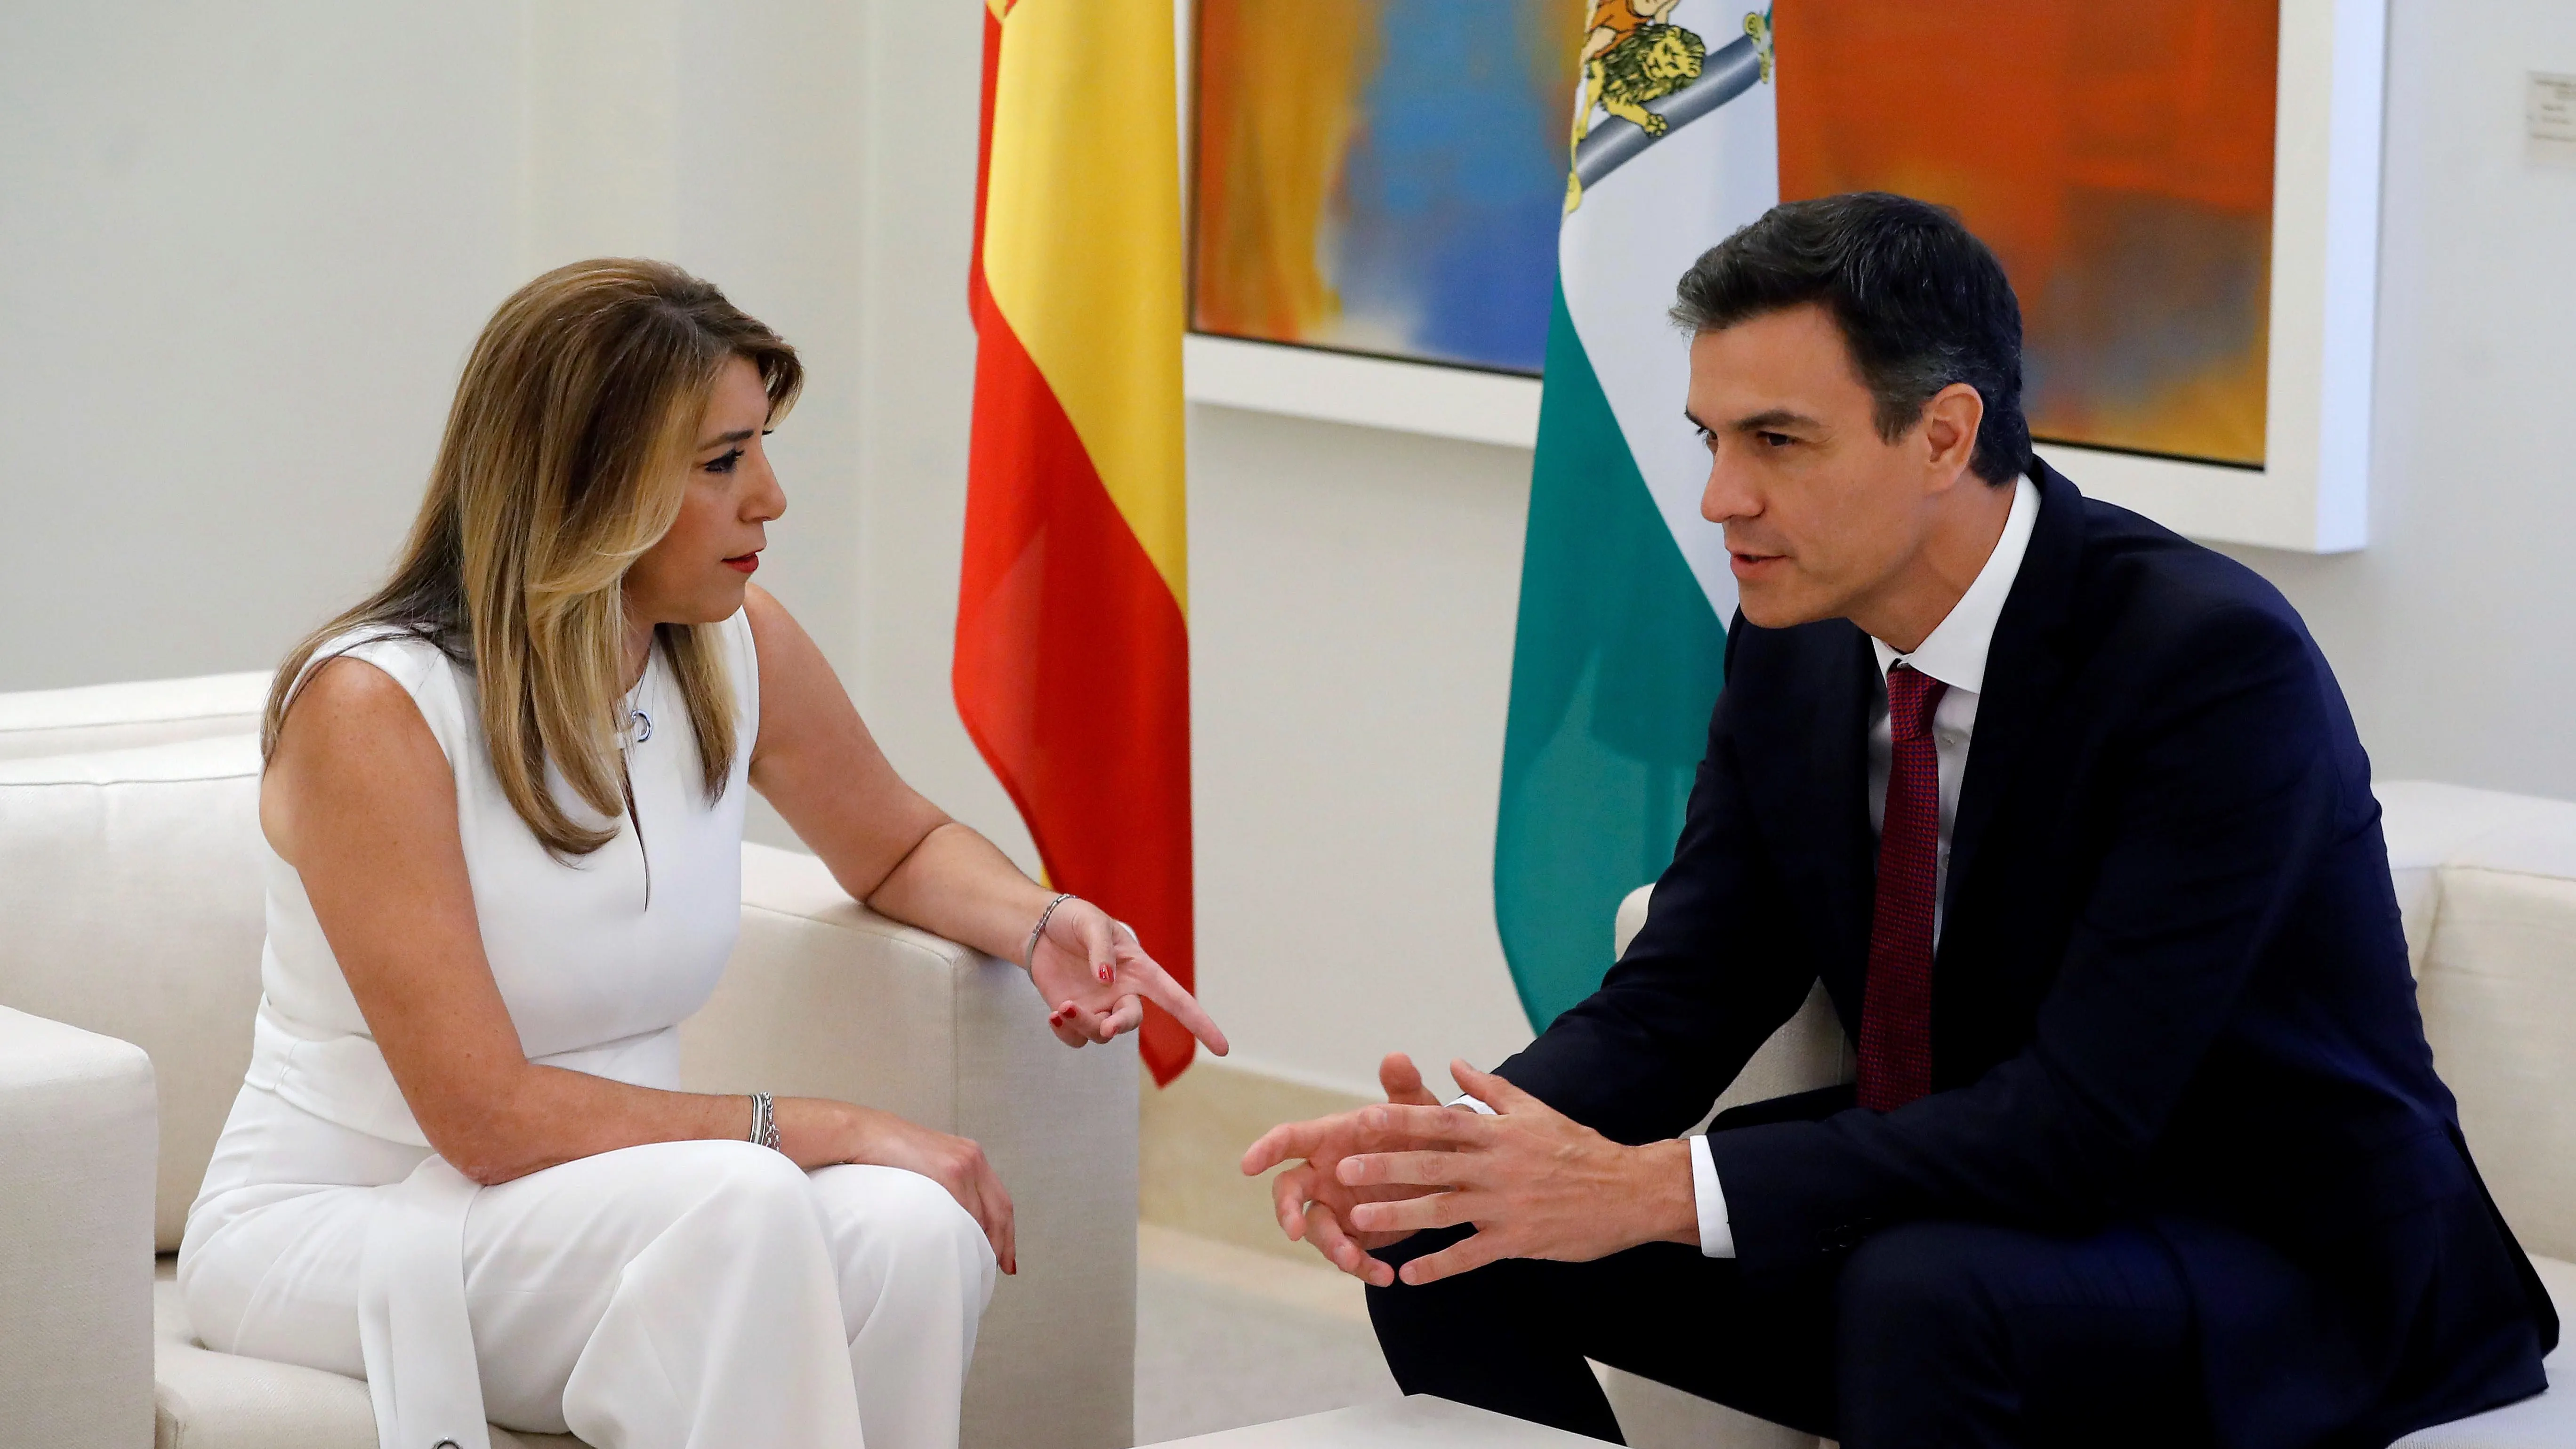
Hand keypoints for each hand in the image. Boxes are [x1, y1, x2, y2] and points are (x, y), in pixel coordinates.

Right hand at [798, 1098, 1017, 1274]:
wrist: (866, 1134)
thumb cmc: (889, 1153)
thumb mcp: (928, 1165)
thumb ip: (946, 1185)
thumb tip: (954, 1220)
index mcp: (971, 1155)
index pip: (1000, 1200)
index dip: (1007, 1231)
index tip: (1006, 1256)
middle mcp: (973, 1158)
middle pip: (1001, 1209)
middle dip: (1003, 1243)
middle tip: (1003, 1269)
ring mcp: (963, 1164)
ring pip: (984, 1215)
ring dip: (983, 1243)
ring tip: (977, 1266)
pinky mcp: (949, 1172)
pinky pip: (966, 1211)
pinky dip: (967, 1233)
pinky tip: (962, 1250)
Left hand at [1027, 896, 1228, 1055]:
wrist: (1040, 929)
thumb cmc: (1075, 920)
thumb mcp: (1092, 923)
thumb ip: (1101, 951)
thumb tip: (1107, 982)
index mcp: (1140, 971)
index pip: (1177, 1000)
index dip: (1200, 1023)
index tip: (1222, 1048)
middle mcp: (1123, 993)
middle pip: (1131, 1021)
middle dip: (1120, 1026)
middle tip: (1107, 1027)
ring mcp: (1098, 1007)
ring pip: (1101, 1033)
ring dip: (1084, 1025)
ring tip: (1062, 1009)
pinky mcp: (1074, 1015)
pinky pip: (1077, 1038)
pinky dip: (1066, 1032)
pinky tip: (1054, 1016)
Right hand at [1239, 1053, 1450, 1286]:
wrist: (1444, 1169)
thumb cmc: (1420, 1129)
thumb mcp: (1417, 1109)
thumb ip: (1404, 1087)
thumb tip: (1397, 1058)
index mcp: (1328, 1138)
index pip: (1288, 1140)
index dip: (1266, 1150)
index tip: (1248, 1164)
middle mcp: (1323, 1173)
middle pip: (1288, 1191)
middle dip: (1285, 1210)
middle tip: (1293, 1228)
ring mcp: (1335, 1206)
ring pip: (1317, 1229)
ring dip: (1330, 1246)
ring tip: (1351, 1261)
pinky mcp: (1356, 1234)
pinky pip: (1351, 1254)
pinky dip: (1364, 1267)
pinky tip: (1387, 1276)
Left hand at [1334, 1061, 1696, 1286]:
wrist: (1627, 1190)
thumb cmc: (1576, 1147)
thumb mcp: (1535, 1110)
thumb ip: (1490, 1089)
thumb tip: (1454, 1064)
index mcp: (1500, 1132)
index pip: (1442, 1122)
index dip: (1402, 1121)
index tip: (1365, 1120)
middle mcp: (1498, 1167)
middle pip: (1433, 1164)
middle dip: (1385, 1167)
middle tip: (1342, 1171)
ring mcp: (1507, 1206)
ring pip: (1444, 1210)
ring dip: (1400, 1214)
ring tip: (1359, 1218)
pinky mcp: (1517, 1241)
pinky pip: (1471, 1255)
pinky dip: (1439, 1266)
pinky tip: (1407, 1275)